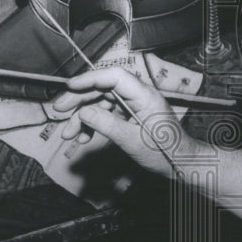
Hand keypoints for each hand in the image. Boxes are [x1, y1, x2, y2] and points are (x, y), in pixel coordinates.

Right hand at [51, 67, 192, 176]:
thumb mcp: (132, 141)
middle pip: (103, 89)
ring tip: (68, 133)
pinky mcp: (131, 115)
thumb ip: (107, 125)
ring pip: (101, 103)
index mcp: (144, 95)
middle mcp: (139, 96)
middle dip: (79, 100)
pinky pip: (107, 114)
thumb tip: (83, 112)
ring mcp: (134, 105)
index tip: (70, 86)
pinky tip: (83, 137)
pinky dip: (93, 124)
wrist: (182, 164)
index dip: (90, 79)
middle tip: (59, 109)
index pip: (114, 77)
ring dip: (82, 117)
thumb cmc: (165, 153)